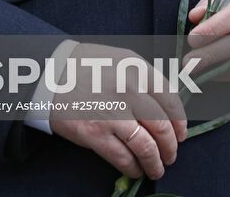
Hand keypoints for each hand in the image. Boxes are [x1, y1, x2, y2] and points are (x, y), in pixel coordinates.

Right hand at [50, 43, 186, 180]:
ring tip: (156, 168)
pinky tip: (136, 169)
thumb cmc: (84, 65)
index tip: (181, 133)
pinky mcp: (95, 134)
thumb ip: (141, 78)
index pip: (170, 99)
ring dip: (155, 162)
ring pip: (147, 146)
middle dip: (171, 146)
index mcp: (135, 68)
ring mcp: (112, 112)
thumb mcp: (118, 59)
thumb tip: (165, 106)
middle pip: (162, 126)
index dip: (179, 121)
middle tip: (171, 155)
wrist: (48, 73)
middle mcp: (128, 89)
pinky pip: (124, 158)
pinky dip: (134, 167)